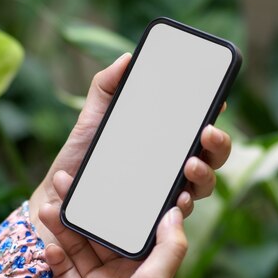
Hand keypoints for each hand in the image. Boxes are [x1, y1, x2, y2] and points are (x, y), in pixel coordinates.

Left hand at [29, 53, 231, 247]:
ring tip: (190, 165)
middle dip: (218, 145)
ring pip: (201, 188)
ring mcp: (164, 194)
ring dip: (204, 175)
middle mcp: (172, 169)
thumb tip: (127, 59)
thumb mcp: (93, 118)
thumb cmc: (82, 155)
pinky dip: (181, 207)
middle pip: (211, 159)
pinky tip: (176, 200)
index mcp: (166, 144)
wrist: (59, 193)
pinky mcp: (151, 218)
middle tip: (206, 134)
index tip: (218, 102)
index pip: (199, 131)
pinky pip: (175, 216)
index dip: (214, 117)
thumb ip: (106, 86)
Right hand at [38, 172, 187, 277]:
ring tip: (48, 208)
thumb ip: (168, 247)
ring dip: (63, 227)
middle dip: (82, 208)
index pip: (130, 224)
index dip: (118, 201)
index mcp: (144, 264)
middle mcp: (122, 270)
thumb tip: (176, 210)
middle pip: (99, 231)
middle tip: (64, 184)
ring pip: (78, 246)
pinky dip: (55, 257)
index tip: (106, 178)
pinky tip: (48, 246)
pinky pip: (65, 270)